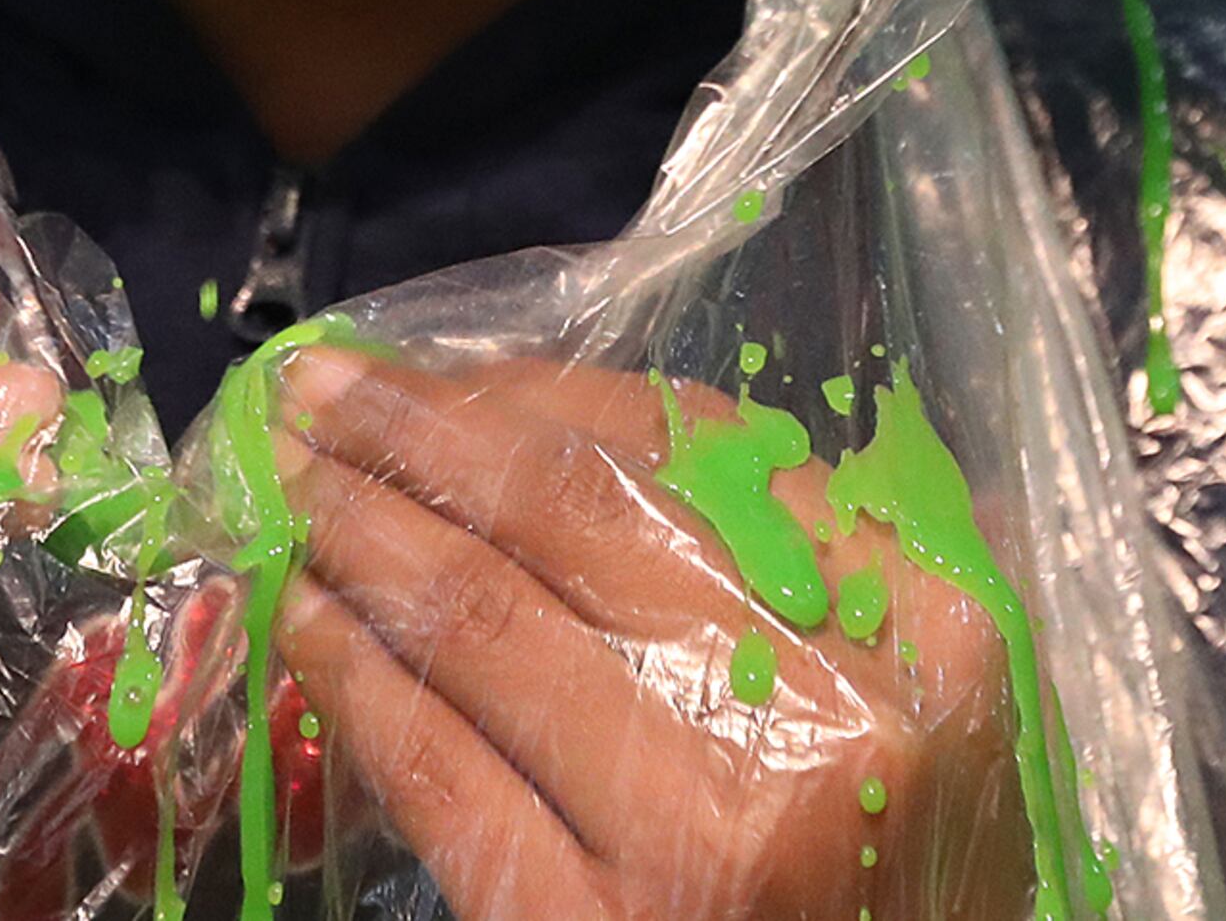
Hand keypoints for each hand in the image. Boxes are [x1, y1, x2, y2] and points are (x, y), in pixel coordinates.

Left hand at [270, 356, 1031, 920]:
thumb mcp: (918, 688)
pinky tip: (310, 622)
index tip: (437, 365)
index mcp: (928, 625)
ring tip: (297, 487)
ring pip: (487, 627)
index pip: (701, 451)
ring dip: (366, 536)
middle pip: (578, 520)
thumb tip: (573, 419)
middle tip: (316, 389)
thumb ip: (807, 551)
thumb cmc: (908, 858)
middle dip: (425, 435)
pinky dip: (356, 677)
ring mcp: (698, 837)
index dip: (541, 393)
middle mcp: (818, 722)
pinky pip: (441, 772)